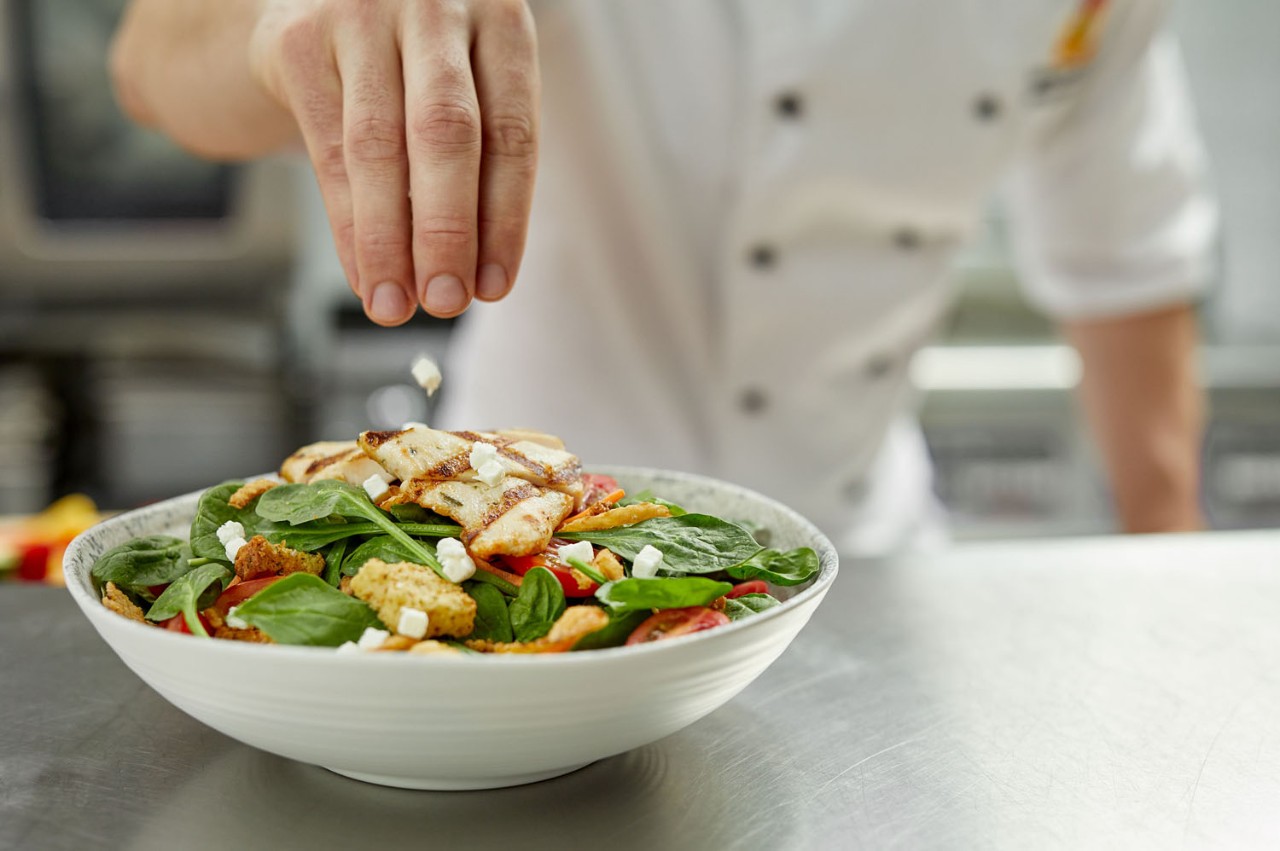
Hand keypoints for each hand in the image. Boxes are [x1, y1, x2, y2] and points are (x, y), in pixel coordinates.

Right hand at [249, 0, 538, 323]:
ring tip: (395, 306)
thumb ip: (480, 166)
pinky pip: (328, 150)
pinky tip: (363, 274)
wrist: (321, 8)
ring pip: (378, 147)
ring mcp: (363, 13)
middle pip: (447, 134)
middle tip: (446, 302)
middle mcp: (434, 4)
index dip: (504, 220)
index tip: (493, 287)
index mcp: (500, 18)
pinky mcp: (302, 41)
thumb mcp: (468, 93)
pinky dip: (347, 225)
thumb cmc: (420, 67)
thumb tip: (476, 280)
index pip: (511, 133)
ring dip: (388, 241)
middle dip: (447, 232)